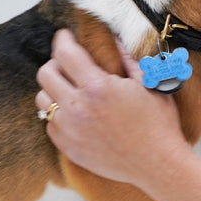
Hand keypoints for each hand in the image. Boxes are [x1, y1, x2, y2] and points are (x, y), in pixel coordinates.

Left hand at [36, 29, 193, 186]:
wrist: (158, 165)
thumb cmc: (158, 124)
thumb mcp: (149, 83)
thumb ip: (128, 58)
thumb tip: (116, 39)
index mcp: (98, 88)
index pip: (65, 54)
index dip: (63, 40)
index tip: (65, 36)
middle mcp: (77, 108)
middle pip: (46, 74)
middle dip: (55, 63)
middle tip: (69, 64)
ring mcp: (69, 130)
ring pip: (42, 99)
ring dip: (54, 89)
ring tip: (70, 89)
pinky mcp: (68, 148)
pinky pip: (50, 124)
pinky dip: (58, 115)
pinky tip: (76, 113)